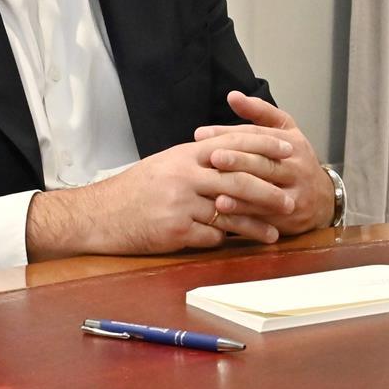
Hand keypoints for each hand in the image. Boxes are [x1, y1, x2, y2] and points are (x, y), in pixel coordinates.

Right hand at [27, 128, 304, 260]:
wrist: (98, 215)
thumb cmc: (134, 189)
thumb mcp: (167, 163)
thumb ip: (199, 159)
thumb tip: (232, 155)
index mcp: (186, 155)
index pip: (233, 144)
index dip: (264, 146)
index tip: (288, 149)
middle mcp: (185, 176)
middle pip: (238, 181)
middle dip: (269, 191)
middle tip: (290, 200)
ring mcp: (180, 205)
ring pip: (229, 214)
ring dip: (255, 225)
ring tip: (274, 232)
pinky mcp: (175, 232)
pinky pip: (210, 237)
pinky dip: (224, 240)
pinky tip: (238, 244)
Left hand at [193, 91, 335, 235]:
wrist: (322, 200)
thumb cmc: (294, 161)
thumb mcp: (285, 132)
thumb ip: (259, 112)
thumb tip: (232, 95)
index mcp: (292, 143)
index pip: (258, 135)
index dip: (230, 133)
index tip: (201, 134)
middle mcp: (296, 167)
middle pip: (263, 162)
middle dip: (236, 160)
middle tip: (211, 157)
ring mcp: (294, 193)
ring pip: (264, 189)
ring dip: (237, 189)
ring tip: (213, 185)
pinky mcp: (289, 217)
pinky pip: (263, 214)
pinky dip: (242, 213)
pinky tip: (223, 210)